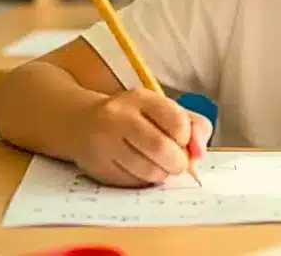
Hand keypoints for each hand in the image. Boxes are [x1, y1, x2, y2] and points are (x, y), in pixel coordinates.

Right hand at [74, 88, 212, 187]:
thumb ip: (193, 126)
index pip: (176, 121)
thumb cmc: (134, 118)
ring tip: (157, 165)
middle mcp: (119, 116)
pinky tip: (138, 169)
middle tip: (177, 164)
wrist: (81, 123)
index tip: (182, 142)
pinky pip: (132, 183)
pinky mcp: (97, 165)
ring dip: (161, 174)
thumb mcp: (162, 110)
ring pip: (148, 170)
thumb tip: (199, 155)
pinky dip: (143, 181)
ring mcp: (105, 141)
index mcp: (141, 98)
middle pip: (161, 148)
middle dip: (178, 163)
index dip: (187, 139)